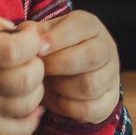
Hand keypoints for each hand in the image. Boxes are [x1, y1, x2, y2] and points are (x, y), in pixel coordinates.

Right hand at [0, 6, 43, 134]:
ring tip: (25, 80)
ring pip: (27, 104)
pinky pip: (17, 132)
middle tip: (28, 59)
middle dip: (37, 64)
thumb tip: (13, 29)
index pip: (16, 50)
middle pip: (27, 78)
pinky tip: (30, 108)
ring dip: (36, 90)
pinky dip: (31, 122)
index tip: (27, 34)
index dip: (32, 40)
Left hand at [35, 9, 122, 125]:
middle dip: (60, 64)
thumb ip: (31, 34)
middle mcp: (106, 47)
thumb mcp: (41, 37)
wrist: (65, 77)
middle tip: (41, 70)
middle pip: (91, 56)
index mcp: (90, 26)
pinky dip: (69, 108)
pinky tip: (59, 100)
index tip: (38, 49)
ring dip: (63, 88)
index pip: (81, 27)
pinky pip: (91, 108)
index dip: (58, 39)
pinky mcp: (110, 100)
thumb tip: (24, 35)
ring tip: (50, 84)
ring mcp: (111, 75)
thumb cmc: (51, 52)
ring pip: (91, 85)